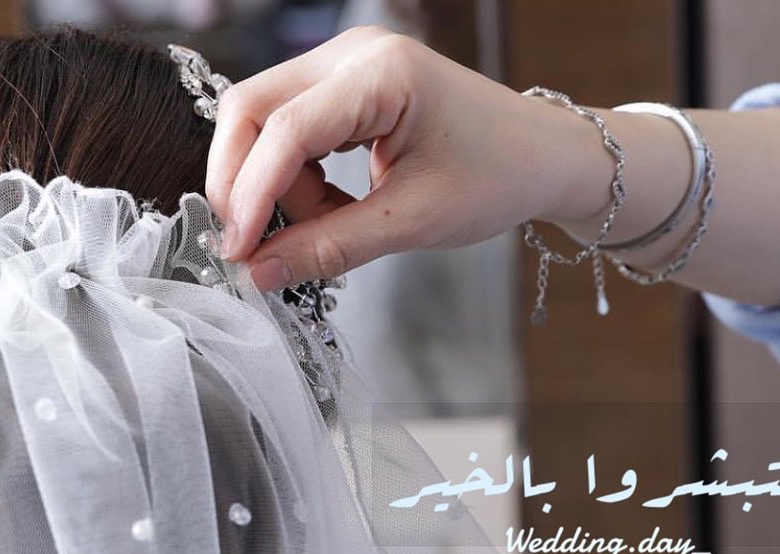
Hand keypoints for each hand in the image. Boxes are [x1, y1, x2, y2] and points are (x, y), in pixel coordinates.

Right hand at [205, 25, 582, 290]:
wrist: (540, 156)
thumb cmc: (496, 177)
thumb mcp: (412, 222)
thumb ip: (331, 248)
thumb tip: (261, 274)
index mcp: (382, 74)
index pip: (286, 129)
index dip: (252, 195)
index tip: (239, 253)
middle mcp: (354, 54)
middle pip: (253, 108)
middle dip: (241, 182)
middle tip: (249, 247)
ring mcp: (346, 65)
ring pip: (265, 122)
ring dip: (272, 186)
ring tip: (321, 228)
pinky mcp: (345, 87)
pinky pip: (290, 132)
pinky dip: (294, 180)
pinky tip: (329, 208)